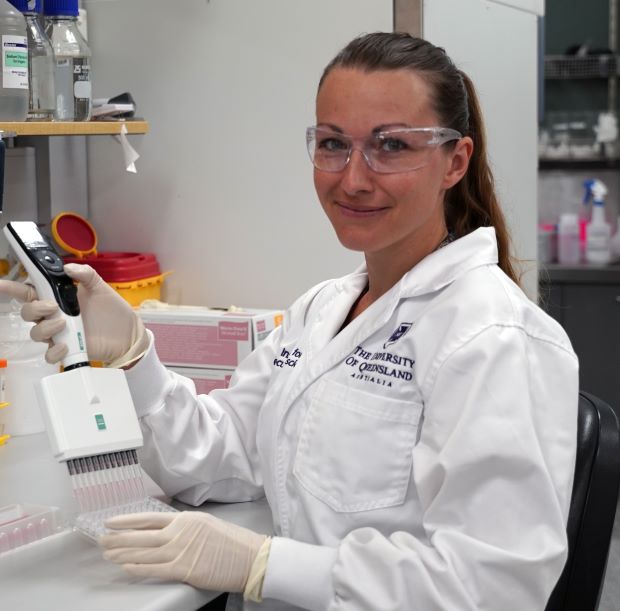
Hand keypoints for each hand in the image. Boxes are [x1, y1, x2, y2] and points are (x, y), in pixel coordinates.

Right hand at [0, 264, 147, 366]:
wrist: (128, 332)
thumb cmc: (111, 309)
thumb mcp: (100, 286)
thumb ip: (86, 274)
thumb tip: (69, 268)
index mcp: (57, 297)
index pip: (28, 291)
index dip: (11, 288)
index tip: (1, 284)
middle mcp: (54, 315)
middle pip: (27, 313)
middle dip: (35, 308)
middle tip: (53, 306)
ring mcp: (59, 333)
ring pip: (35, 333)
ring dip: (46, 328)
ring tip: (64, 323)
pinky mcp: (67, 349)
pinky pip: (49, 354)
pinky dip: (54, 350)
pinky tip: (66, 345)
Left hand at [100, 511, 267, 592]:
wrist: (249, 556)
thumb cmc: (231, 542)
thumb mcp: (207, 525)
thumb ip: (186, 528)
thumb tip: (167, 532)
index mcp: (186, 519)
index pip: (149, 517)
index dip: (127, 520)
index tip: (111, 521)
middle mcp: (180, 532)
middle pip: (141, 535)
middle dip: (119, 538)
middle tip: (101, 540)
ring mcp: (181, 550)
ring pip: (144, 552)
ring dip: (123, 553)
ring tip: (108, 554)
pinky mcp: (184, 569)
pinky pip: (154, 569)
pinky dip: (137, 568)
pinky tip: (125, 567)